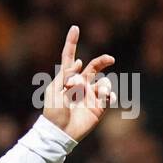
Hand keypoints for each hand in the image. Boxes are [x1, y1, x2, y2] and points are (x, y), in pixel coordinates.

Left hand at [43, 26, 114, 143]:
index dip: (72, 43)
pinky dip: (109, 95)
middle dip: (103, 61)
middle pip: (94, 67)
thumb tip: (78, 61)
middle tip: (110, 60)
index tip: (75, 28)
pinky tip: (108, 98)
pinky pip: (108, 96)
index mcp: (67, 79)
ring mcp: (90, 96)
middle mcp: (80, 85)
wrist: (59, 134)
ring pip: (103, 82)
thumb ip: (66, 75)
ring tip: (92, 94)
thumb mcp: (54, 91)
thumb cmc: (53, 113)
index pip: (69, 57)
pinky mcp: (98, 107)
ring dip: (100, 86)